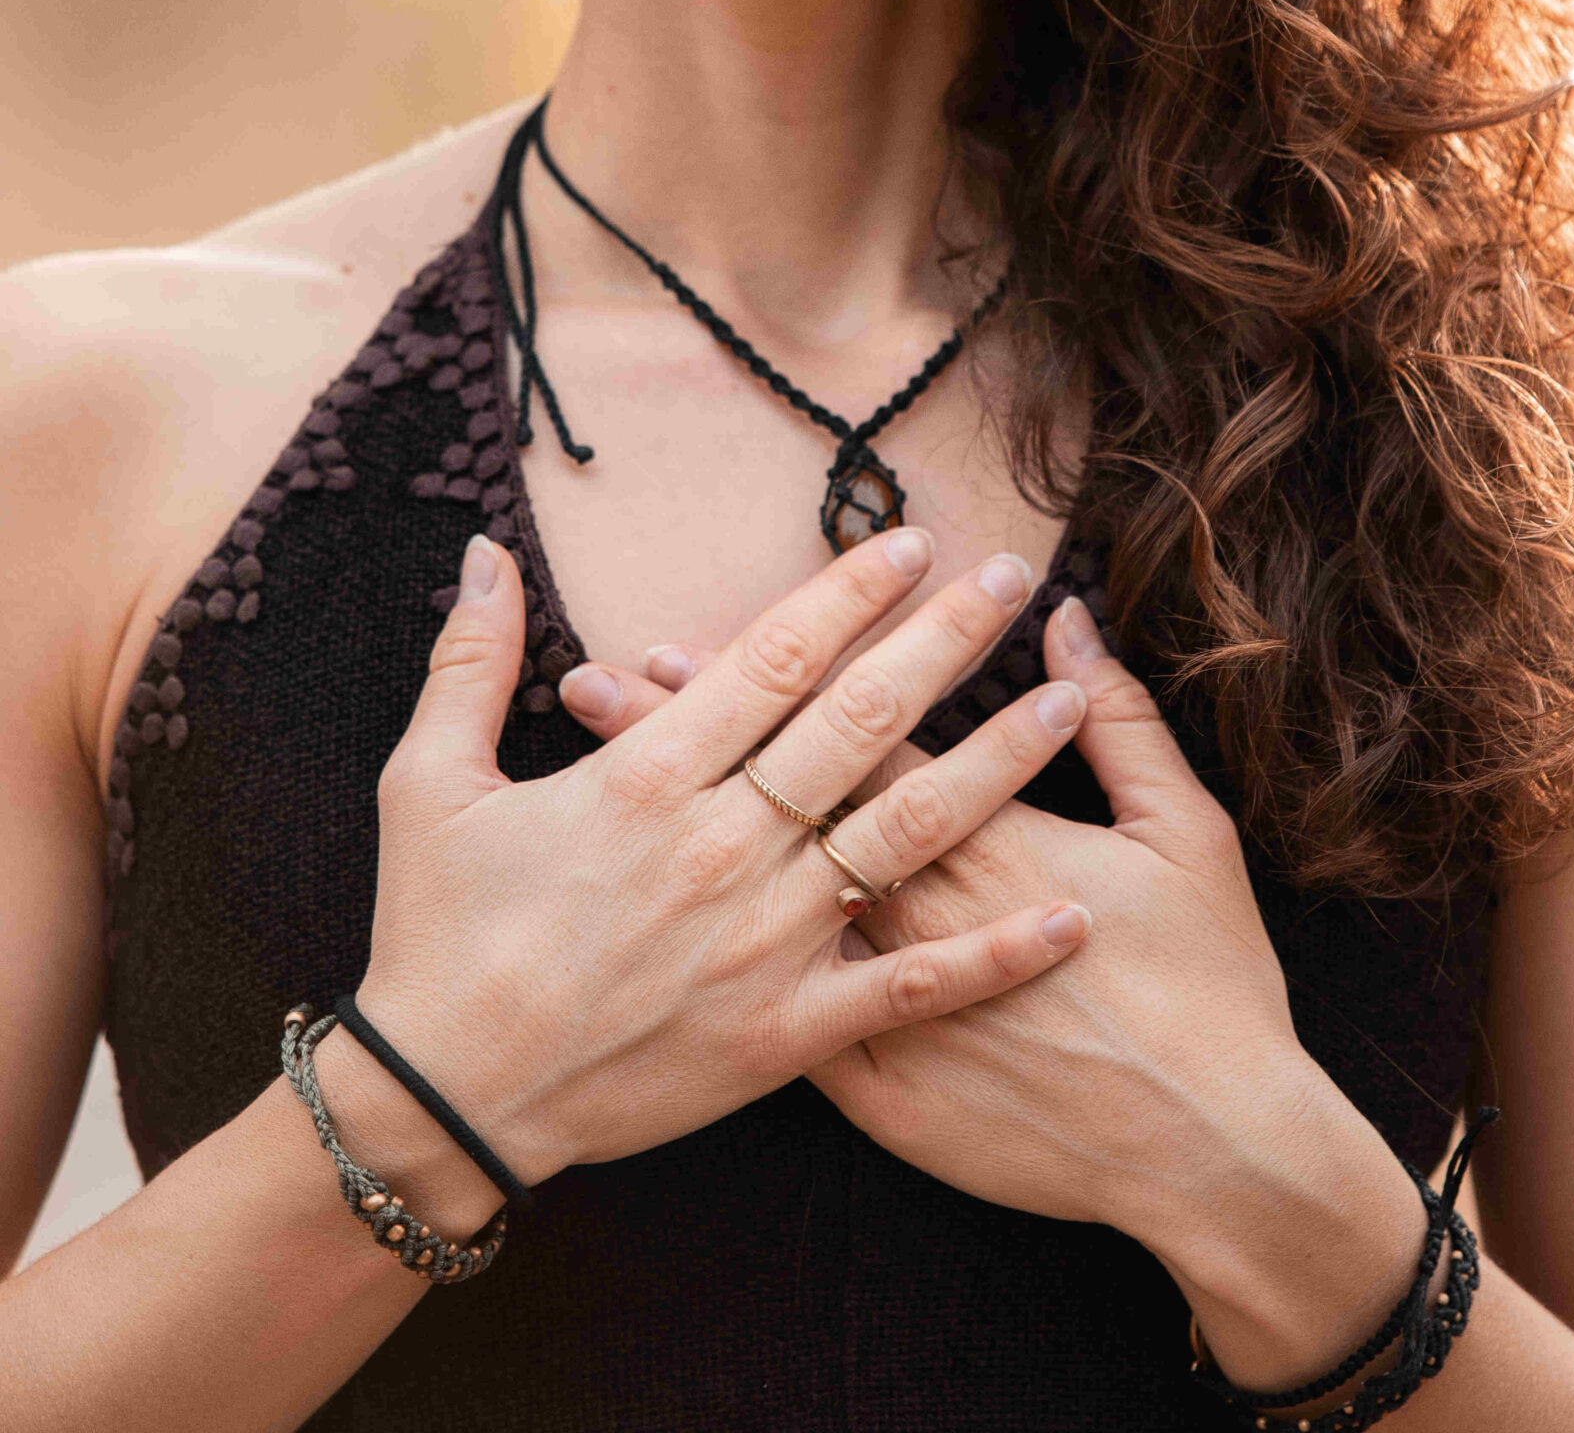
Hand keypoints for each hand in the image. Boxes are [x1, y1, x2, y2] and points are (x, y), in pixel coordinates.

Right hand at [356, 529, 1092, 1194]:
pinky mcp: (785, 1032)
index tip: (911, 545)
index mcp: (646, 778)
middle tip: (1013, 578)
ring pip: (902, 835)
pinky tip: (1072, 913)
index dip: (848, 595)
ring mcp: (762, 941)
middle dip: (944, 642)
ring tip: (1068, 704)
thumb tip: (481, 553)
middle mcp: (721, 846)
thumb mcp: (431, 783)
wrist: (447, 1098)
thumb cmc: (436, 934)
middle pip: (857, 724)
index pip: (773, 660)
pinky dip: (993, 953)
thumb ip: (468, 661)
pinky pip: (907, 986)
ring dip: (993, 764)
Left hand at [567, 591, 1301, 1229]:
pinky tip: (652, 940)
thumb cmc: (1210, 985)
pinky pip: (786, 1026)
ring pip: (757, 899)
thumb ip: (1121, 724)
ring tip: (597, 785)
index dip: (766, 687)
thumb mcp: (1188, 832)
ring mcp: (891, 1006)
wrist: (1214, 1152)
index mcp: (983, 836)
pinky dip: (720, 974)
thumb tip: (1075, 627)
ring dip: (681, 837)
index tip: (683, 640)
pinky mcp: (881, 1088)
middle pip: (780, 804)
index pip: (852, 733)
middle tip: (596, 681)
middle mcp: (916, 906)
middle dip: (683, 738)